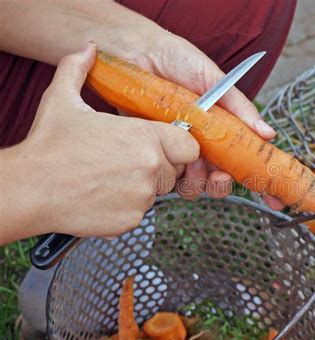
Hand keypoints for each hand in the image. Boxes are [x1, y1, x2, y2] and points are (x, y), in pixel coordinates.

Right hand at [18, 43, 198, 237]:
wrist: (29, 189)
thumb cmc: (48, 145)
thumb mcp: (62, 99)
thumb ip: (79, 69)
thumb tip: (88, 49)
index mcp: (145, 136)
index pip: (190, 146)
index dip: (178, 146)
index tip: (160, 145)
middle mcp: (151, 167)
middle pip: (173, 170)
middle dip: (158, 165)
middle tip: (126, 161)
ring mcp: (143, 196)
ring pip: (157, 191)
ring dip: (141, 185)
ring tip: (109, 177)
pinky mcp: (132, 220)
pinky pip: (140, 211)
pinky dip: (127, 206)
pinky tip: (102, 195)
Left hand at [95, 24, 284, 209]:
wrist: (138, 53)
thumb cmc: (179, 61)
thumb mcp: (215, 81)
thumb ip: (240, 108)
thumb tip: (268, 134)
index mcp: (220, 130)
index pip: (240, 161)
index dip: (250, 178)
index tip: (262, 193)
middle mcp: (201, 144)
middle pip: (217, 179)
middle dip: (220, 185)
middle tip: (218, 175)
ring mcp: (177, 148)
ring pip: (193, 183)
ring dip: (197, 181)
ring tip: (191, 161)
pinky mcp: (155, 149)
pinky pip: (166, 175)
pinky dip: (172, 173)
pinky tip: (172, 153)